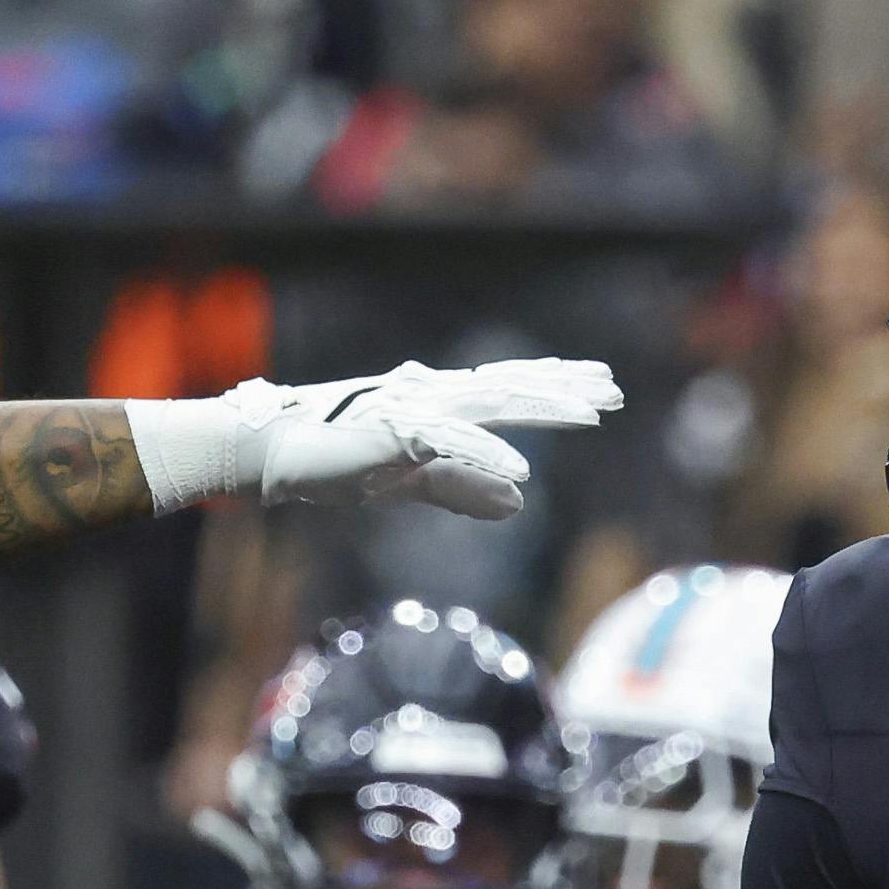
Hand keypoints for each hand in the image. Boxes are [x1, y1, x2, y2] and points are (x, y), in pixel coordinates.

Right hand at [131, 358, 623, 520]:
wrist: (273, 455)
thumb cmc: (337, 461)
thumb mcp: (415, 479)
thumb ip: (467, 488)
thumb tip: (521, 503)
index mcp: (441, 404)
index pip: (511, 389)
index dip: (558, 385)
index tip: (603, 388)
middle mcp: (434, 395)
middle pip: (513, 387)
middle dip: (566, 388)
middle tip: (615, 390)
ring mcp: (415, 409)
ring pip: (493, 404)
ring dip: (543, 408)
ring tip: (590, 416)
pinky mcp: (394, 434)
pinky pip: (451, 446)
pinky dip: (487, 459)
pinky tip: (523, 474)